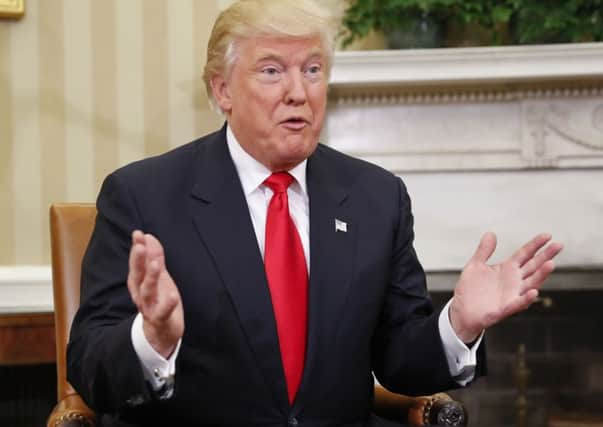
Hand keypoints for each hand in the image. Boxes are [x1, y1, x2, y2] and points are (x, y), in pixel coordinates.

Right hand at [127, 230, 183, 357]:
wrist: (160, 333)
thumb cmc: (158, 300)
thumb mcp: (158, 277)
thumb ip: (154, 257)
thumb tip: (149, 237)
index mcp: (139, 283)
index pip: (137, 263)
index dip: (137, 248)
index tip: (138, 233)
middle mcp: (141, 294)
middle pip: (138, 276)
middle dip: (138, 260)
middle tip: (140, 245)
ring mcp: (150, 307)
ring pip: (147, 292)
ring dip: (151, 278)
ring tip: (156, 264)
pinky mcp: (161, 319)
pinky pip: (163, 312)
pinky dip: (167, 304)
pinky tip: (173, 295)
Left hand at [450, 232, 562, 342]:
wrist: (461, 311)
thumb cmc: (470, 289)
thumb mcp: (475, 266)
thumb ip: (483, 251)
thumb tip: (491, 233)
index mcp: (507, 268)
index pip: (525, 254)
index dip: (535, 245)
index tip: (548, 235)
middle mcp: (514, 281)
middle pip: (533, 266)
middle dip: (546, 256)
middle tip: (559, 245)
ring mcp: (512, 294)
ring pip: (531, 283)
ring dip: (541, 275)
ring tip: (550, 264)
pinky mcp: (505, 308)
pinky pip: (518, 303)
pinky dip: (526, 298)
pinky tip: (533, 292)